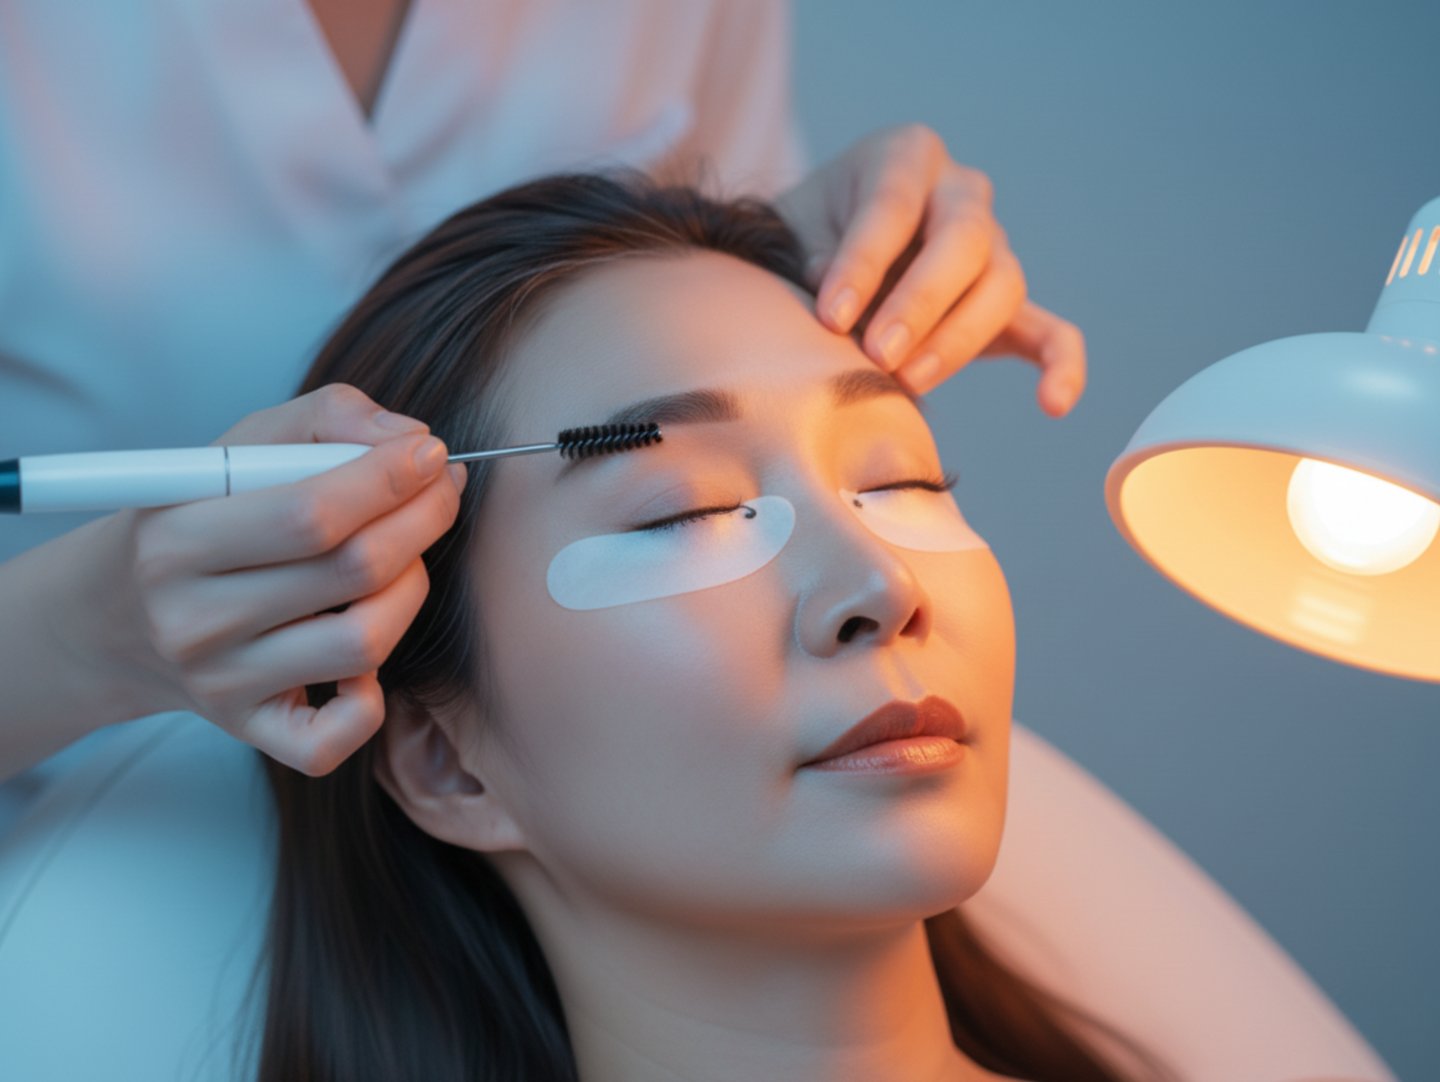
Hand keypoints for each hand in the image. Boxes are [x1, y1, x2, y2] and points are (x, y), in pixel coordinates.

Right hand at [74, 384, 466, 774]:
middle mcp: (193, 619)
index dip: (392, 478)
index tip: (431, 453)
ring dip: (411, 591)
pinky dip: (369, 699)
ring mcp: (222, 683)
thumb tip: (409, 439)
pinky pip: (336, 737)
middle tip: (440, 492)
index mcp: (177, 539)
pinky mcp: (251, 730)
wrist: (119, 614)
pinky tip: (364, 654)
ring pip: (363, 643)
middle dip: (422, 520)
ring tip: (404, 560)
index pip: (313, 512)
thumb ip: (326, 418)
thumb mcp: (239, 447)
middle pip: (352, 571)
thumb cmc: (200, 515)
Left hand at [774, 123, 1086, 414]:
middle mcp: (961, 192)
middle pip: (964, 240)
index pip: (892, 206)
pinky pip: (1050, 332)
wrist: (825, 250)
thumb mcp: (796, 229)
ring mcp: (992, 246)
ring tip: (906, 381)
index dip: (863, 264)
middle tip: (878, 353)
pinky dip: (1060, 366)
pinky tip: (1054, 405)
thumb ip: (814, 254)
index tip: (831, 318)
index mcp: (906, 156)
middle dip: (920, 303)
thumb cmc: (808, 235)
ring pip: (1001, 285)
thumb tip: (835, 291)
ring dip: (956, 339)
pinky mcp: (1006, 304)